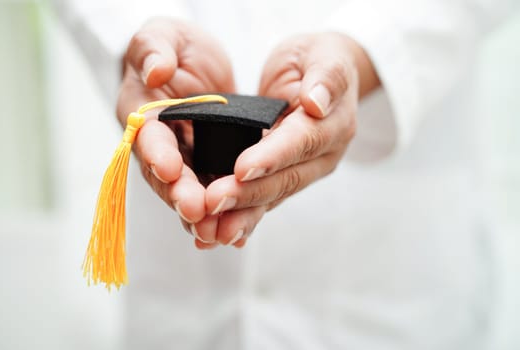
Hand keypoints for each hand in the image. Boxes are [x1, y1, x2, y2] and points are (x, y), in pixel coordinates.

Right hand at [116, 18, 234, 246]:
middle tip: (196, 213)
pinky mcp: (206, 166)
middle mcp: (159, 143)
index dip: (156, 152)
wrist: (193, 67)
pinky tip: (235, 232)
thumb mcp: (164, 36)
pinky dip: (221, 212)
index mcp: (142, 113)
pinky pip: (212, 191)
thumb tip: (156, 72)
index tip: (169, 169)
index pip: (146, 135)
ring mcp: (183, 159)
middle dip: (179, 194)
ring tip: (215, 233)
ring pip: (188, 191)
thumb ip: (155, 49)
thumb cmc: (174, 47)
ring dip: (200, 214)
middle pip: (165, 175)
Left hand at [195, 33, 378, 247]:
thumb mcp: (325, 55)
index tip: (242, 168)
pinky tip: (217, 234)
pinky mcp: (287, 178)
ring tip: (211, 232)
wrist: (322, 75)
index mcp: (333, 123)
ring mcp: (305, 171)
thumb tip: (316, 103)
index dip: (272, 156)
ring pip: (273, 196)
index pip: (302, 141)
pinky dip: (242, 217)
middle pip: (285, 178)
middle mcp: (322, 155)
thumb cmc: (319, 59)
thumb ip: (326, 78)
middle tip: (213, 203)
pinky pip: (265, 200)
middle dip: (248, 193)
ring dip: (242, 214)